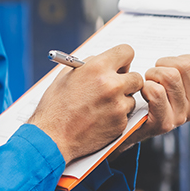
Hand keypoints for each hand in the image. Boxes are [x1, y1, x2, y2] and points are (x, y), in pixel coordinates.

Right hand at [29, 44, 143, 163]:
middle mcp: (111, 85)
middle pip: (136, 77)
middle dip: (127, 82)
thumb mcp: (66, 77)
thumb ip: (88, 65)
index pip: (126, 52)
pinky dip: (117, 117)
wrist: (53, 138)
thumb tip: (102, 60)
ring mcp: (118, 105)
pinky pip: (126, 115)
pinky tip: (100, 120)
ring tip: (101, 107)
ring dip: (122, 101)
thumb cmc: (55, 107)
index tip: (120, 67)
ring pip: (132, 98)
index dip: (123, 60)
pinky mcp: (120, 123)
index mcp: (97, 68)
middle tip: (116, 87)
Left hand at [113, 54, 189, 153]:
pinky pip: (156, 92)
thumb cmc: (153, 101)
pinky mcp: (163, 124)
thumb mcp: (177, 85)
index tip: (168, 67)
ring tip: (147, 83)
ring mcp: (181, 117)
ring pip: (170, 76)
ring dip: (152, 74)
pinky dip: (145, 87)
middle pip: (185, 66)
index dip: (180, 58)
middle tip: (153, 74)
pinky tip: (142, 94)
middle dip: (163, 64)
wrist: (131, 129)